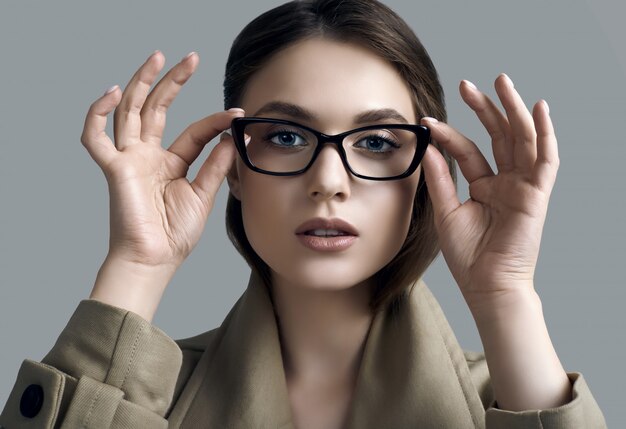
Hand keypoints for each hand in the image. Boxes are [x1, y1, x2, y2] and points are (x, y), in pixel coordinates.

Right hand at [81, 50, 243, 274]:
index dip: (215, 120)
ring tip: (157, 58)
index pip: (194, 131)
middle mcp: (148, 156)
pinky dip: (97, 114)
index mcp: (171, 163)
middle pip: (157, 109)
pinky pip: (94, 138)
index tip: (238, 115)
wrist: (155, 260)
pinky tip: (113, 93)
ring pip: (130, 112)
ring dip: (141, 83)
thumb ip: (216, 164)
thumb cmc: (176, 235)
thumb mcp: (203, 194)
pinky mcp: (114, 169)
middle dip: (173, 82)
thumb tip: (233, 136)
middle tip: (191, 58)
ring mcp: (130, 159)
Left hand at [420, 74, 558, 312]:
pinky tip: (538, 108)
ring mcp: (523, 186)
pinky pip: (546, 159)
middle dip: (485, 108)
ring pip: (522, 139)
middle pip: (498, 136)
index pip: (468, 151)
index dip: (449, 135)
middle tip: (468, 84)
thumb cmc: (467, 255)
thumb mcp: (446, 211)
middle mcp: (505, 182)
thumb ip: (439, 179)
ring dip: (513, 109)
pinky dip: (545, 133)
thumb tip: (428, 146)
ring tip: (501, 81)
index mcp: (484, 187)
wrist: (486, 285)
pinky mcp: (537, 194)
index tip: (428, 121)